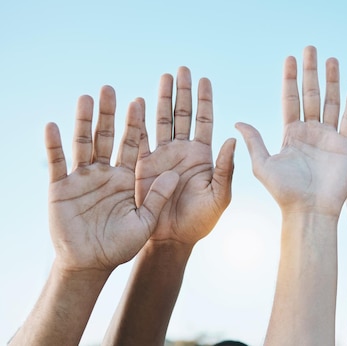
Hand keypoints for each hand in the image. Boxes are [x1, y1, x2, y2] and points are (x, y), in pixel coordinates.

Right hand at [46, 86, 178, 271]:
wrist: (92, 264)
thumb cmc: (122, 246)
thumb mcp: (147, 221)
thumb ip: (159, 197)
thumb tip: (176, 175)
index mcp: (129, 177)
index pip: (134, 143)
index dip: (136, 122)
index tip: (141, 99)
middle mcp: (107, 172)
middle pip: (108, 136)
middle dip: (110, 113)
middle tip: (110, 88)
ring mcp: (83, 178)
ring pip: (83, 143)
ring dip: (83, 121)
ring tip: (86, 98)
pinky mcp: (61, 188)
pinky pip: (58, 163)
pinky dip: (54, 145)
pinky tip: (53, 125)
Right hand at [135, 67, 234, 244]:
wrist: (173, 240)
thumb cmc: (201, 221)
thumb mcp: (220, 195)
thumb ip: (227, 168)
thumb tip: (233, 138)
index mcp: (203, 156)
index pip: (205, 121)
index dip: (205, 100)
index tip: (204, 78)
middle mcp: (183, 151)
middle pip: (183, 114)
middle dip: (183, 92)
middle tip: (182, 69)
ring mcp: (162, 156)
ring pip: (162, 121)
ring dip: (163, 99)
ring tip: (164, 76)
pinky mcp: (143, 165)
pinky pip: (141, 139)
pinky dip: (139, 121)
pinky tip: (139, 102)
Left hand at [236, 46, 346, 216]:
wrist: (309, 212)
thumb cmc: (284, 193)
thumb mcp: (263, 165)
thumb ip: (254, 141)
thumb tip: (237, 121)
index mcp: (290, 134)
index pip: (290, 99)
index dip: (290, 79)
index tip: (290, 58)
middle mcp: (310, 132)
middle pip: (311, 95)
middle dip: (311, 72)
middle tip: (311, 49)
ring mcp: (329, 138)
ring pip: (332, 102)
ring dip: (332, 81)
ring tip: (332, 59)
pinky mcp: (345, 146)